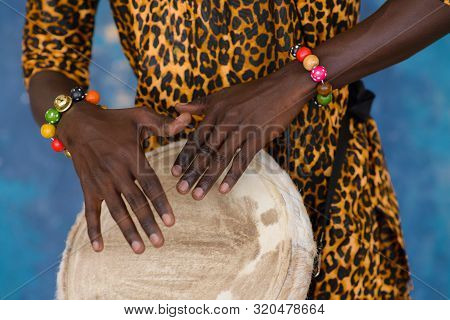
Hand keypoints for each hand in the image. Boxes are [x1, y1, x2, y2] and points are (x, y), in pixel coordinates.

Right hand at [58, 103, 190, 252]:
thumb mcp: (139, 116)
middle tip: (160, 243)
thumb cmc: (114, 120)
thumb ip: (163, 124)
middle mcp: (116, 171)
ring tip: (140, 249)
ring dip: (128, 231)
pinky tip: (99, 248)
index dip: (160, 203)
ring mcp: (100, 181)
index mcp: (132, 156)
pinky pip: (90, 212)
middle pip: (135, 202)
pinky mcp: (87, 187)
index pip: (150, 184)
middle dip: (148, 224)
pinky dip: (94, 230)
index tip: (171, 222)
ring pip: (116, 211)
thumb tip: (187, 120)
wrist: (77, 123)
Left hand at [171, 65, 313, 199]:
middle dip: (192, 172)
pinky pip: (243, 159)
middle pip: (206, 151)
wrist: (284, 87)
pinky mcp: (259, 137)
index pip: (196, 137)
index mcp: (215, 111)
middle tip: (180, 190)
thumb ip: (199, 104)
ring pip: (221, 158)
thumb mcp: (223, 94)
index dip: (185, 156)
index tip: (174, 172)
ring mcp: (242, 129)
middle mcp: (226, 121)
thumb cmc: (253, 91)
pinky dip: (232, 175)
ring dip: (208, 179)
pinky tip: (223, 190)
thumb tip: (176, 107)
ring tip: (197, 195)